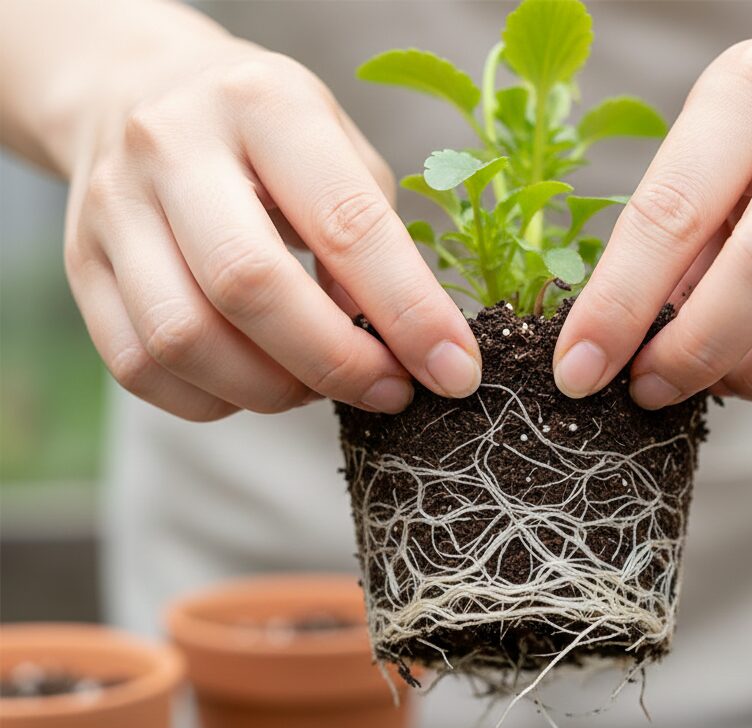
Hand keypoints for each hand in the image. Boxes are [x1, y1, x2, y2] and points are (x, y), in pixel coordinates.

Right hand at [64, 44, 479, 420]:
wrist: (135, 89)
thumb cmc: (265, 134)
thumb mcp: (337, 151)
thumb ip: (375, 241)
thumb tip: (403, 346)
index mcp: (261, 105)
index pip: (345, 225)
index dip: (410, 314)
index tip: (456, 373)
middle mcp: (171, 147)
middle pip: (250, 288)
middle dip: (338, 364)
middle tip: (389, 391)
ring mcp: (112, 211)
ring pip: (186, 341)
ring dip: (273, 391)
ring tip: (319, 384)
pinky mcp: (81, 269)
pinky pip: (143, 369)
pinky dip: (215, 400)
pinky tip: (255, 381)